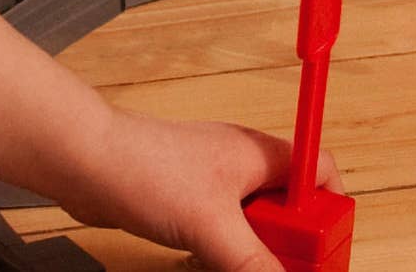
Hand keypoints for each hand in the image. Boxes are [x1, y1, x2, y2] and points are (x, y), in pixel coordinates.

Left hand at [72, 112, 306, 271]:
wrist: (87, 163)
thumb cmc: (146, 169)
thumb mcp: (211, 226)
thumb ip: (252, 262)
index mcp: (261, 155)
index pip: (320, 172)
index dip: (328, 210)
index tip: (324, 248)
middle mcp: (244, 165)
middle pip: (288, 207)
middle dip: (287, 242)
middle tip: (277, 267)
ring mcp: (215, 182)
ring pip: (253, 224)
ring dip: (250, 252)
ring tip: (232, 267)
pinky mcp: (188, 201)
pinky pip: (222, 231)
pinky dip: (222, 252)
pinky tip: (204, 265)